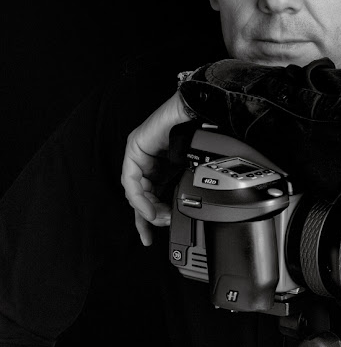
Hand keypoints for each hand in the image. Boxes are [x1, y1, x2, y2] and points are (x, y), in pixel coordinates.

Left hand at [121, 91, 191, 245]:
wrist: (199, 113)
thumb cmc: (201, 134)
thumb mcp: (192, 170)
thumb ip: (186, 187)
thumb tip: (185, 209)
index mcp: (161, 164)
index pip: (150, 195)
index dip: (151, 216)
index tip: (154, 233)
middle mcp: (147, 160)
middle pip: (139, 196)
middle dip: (146, 217)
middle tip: (153, 232)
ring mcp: (139, 154)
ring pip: (135, 190)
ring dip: (145, 208)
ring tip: (157, 219)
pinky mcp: (135, 149)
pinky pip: (132, 180)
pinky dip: (140, 197)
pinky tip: (149, 207)